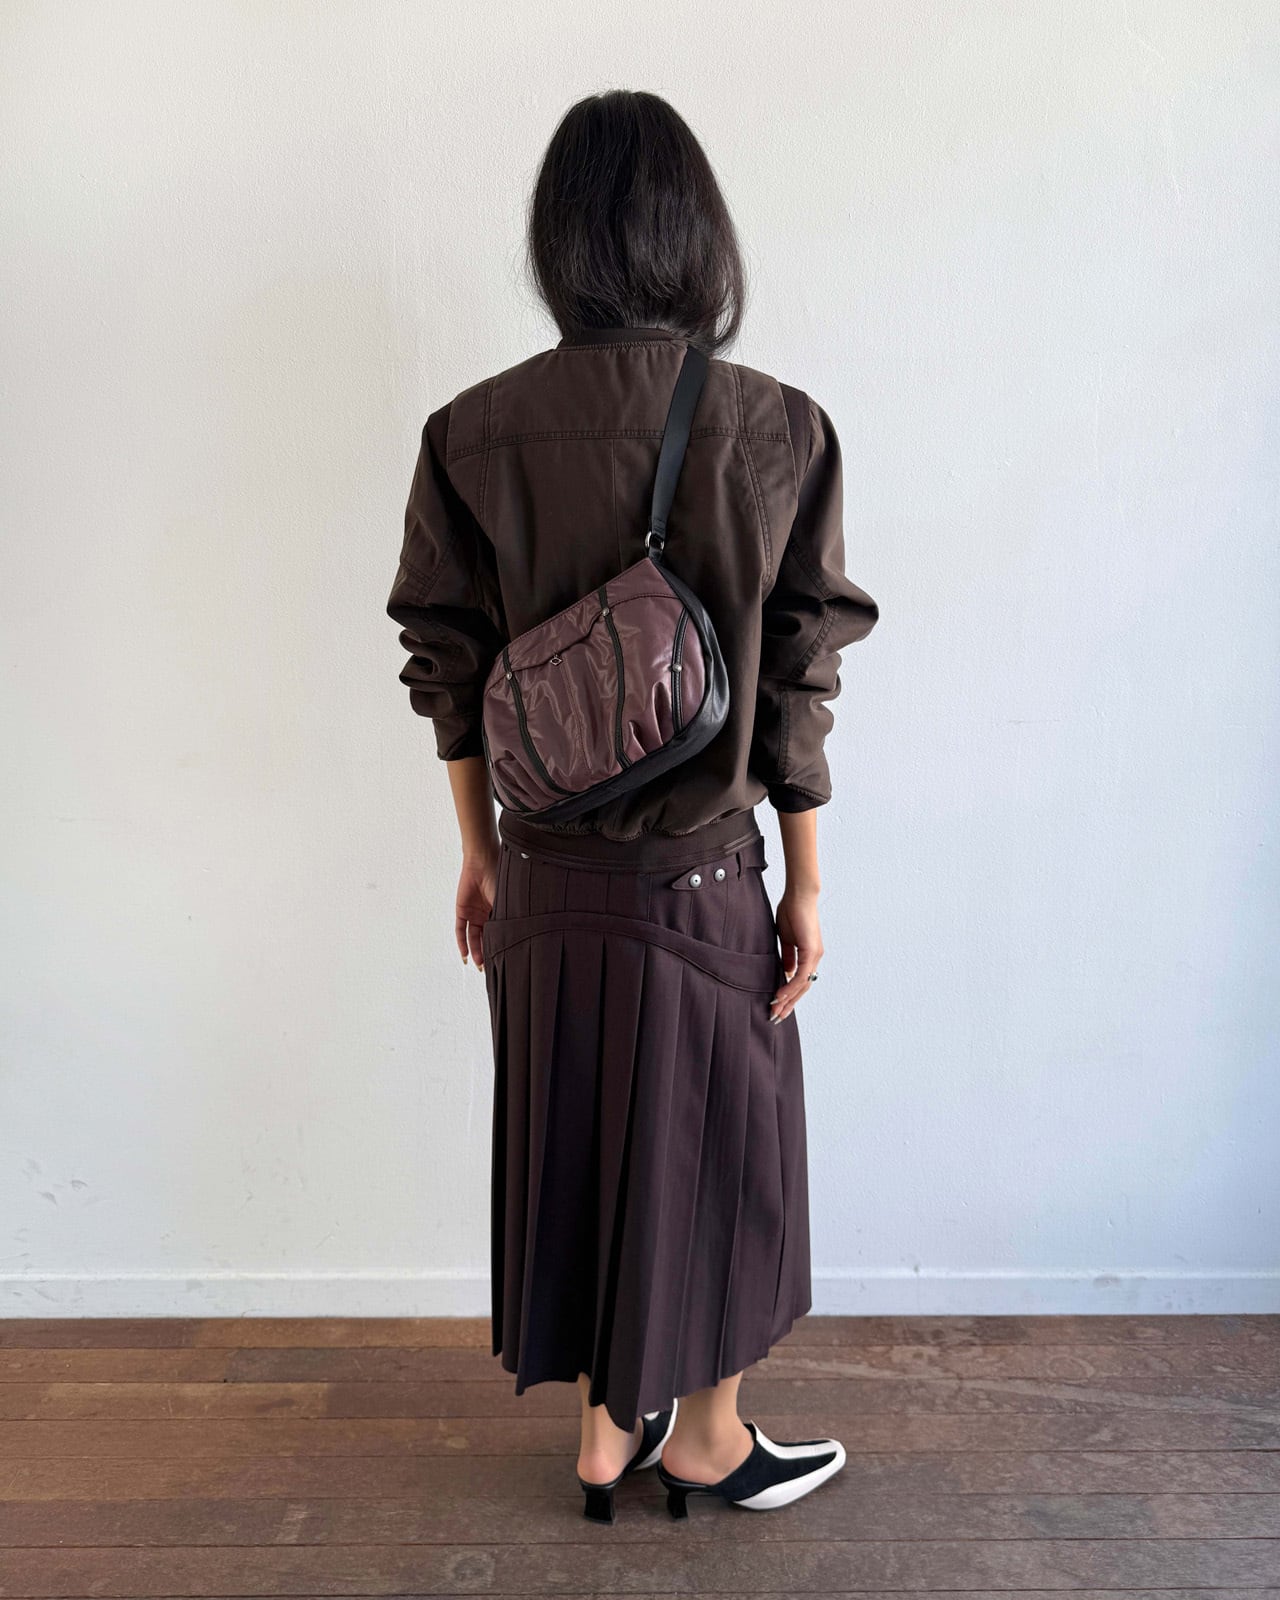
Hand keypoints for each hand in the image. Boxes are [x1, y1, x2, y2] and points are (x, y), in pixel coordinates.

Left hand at [456, 849, 498, 972]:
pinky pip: (460, 930)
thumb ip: (510, 917)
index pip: (500, 933)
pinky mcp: (462, 911)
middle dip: (488, 954)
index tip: (505, 961)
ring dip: (475, 952)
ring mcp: (474, 913)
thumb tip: (521, 937)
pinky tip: (465, 955)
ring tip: (479, 965)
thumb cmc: (499, 877)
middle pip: (486, 939)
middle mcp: (487, 914)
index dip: (501, 947)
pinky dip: (461, 943)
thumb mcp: (507, 901)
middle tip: (491, 969)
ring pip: (473, 938)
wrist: (482, 862)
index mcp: (500, 911)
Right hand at [769, 885, 822, 1022]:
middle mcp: (815, 958)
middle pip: (803, 988)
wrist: (799, 895)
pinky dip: (790, 987)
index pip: (800, 981)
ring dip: (788, 999)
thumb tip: (786, 973)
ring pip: (803, 985)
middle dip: (789, 1004)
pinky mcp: (811, 951)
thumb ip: (787, 956)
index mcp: (809, 955)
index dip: (789, 995)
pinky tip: (780, 995)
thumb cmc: (792, 911)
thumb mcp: (787, 938)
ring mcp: (815, 955)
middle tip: (776, 1017)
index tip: (777, 1006)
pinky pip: (800, 975)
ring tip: (775, 1010)